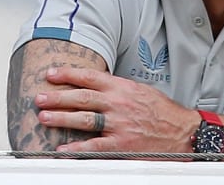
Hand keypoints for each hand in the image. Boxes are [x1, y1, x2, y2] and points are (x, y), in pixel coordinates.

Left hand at [35, 66, 197, 152]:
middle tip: (40, 96)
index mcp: (124, 88)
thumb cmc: (164, 112)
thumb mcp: (142, 92)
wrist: (183, 132)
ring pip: (84, 119)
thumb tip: (98, 87)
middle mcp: (119, 104)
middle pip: (83, 97)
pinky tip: (62, 149)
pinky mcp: (121, 144)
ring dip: (62, 118)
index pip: (92, 77)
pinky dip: (76, 148)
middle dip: (58, 96)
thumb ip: (120, 90)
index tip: (52, 73)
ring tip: (44, 117)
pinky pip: (94, 146)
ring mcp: (119, 124)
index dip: (69, 74)